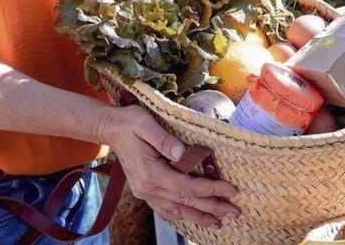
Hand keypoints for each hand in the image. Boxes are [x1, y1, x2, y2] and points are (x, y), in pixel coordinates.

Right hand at [96, 104, 239, 228]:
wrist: (111, 128)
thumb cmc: (130, 122)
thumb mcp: (145, 123)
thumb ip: (164, 139)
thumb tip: (184, 153)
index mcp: (150, 173)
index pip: (186, 187)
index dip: (210, 190)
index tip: (231, 190)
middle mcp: (147, 187)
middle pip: (185, 202)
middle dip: (211, 208)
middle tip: (234, 212)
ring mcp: (145, 191)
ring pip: (176, 210)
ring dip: (198, 216)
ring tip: (218, 222)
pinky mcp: (145, 190)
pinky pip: (165, 208)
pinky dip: (181, 214)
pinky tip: (192, 217)